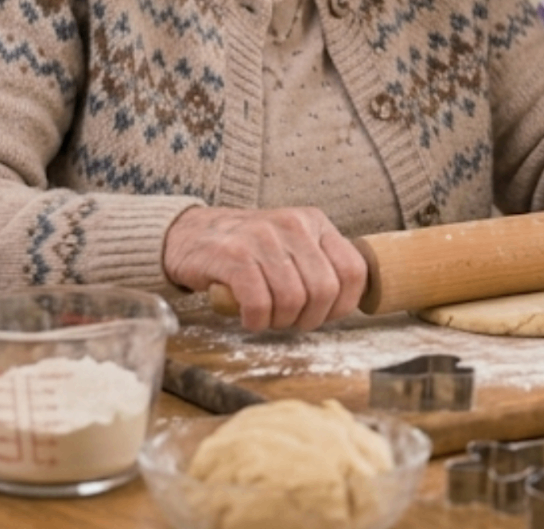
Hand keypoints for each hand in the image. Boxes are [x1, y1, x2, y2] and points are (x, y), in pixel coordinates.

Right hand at [161, 205, 368, 330]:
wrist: (190, 234)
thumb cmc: (247, 250)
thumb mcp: (290, 244)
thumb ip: (319, 265)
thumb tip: (347, 302)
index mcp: (314, 222)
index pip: (354, 270)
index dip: (344, 304)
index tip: (324, 315)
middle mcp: (292, 224)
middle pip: (325, 290)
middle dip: (309, 318)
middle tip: (289, 321)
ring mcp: (262, 238)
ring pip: (293, 300)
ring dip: (280, 322)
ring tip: (266, 317)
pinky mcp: (232, 256)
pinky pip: (259, 303)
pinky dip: (256, 321)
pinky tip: (248, 317)